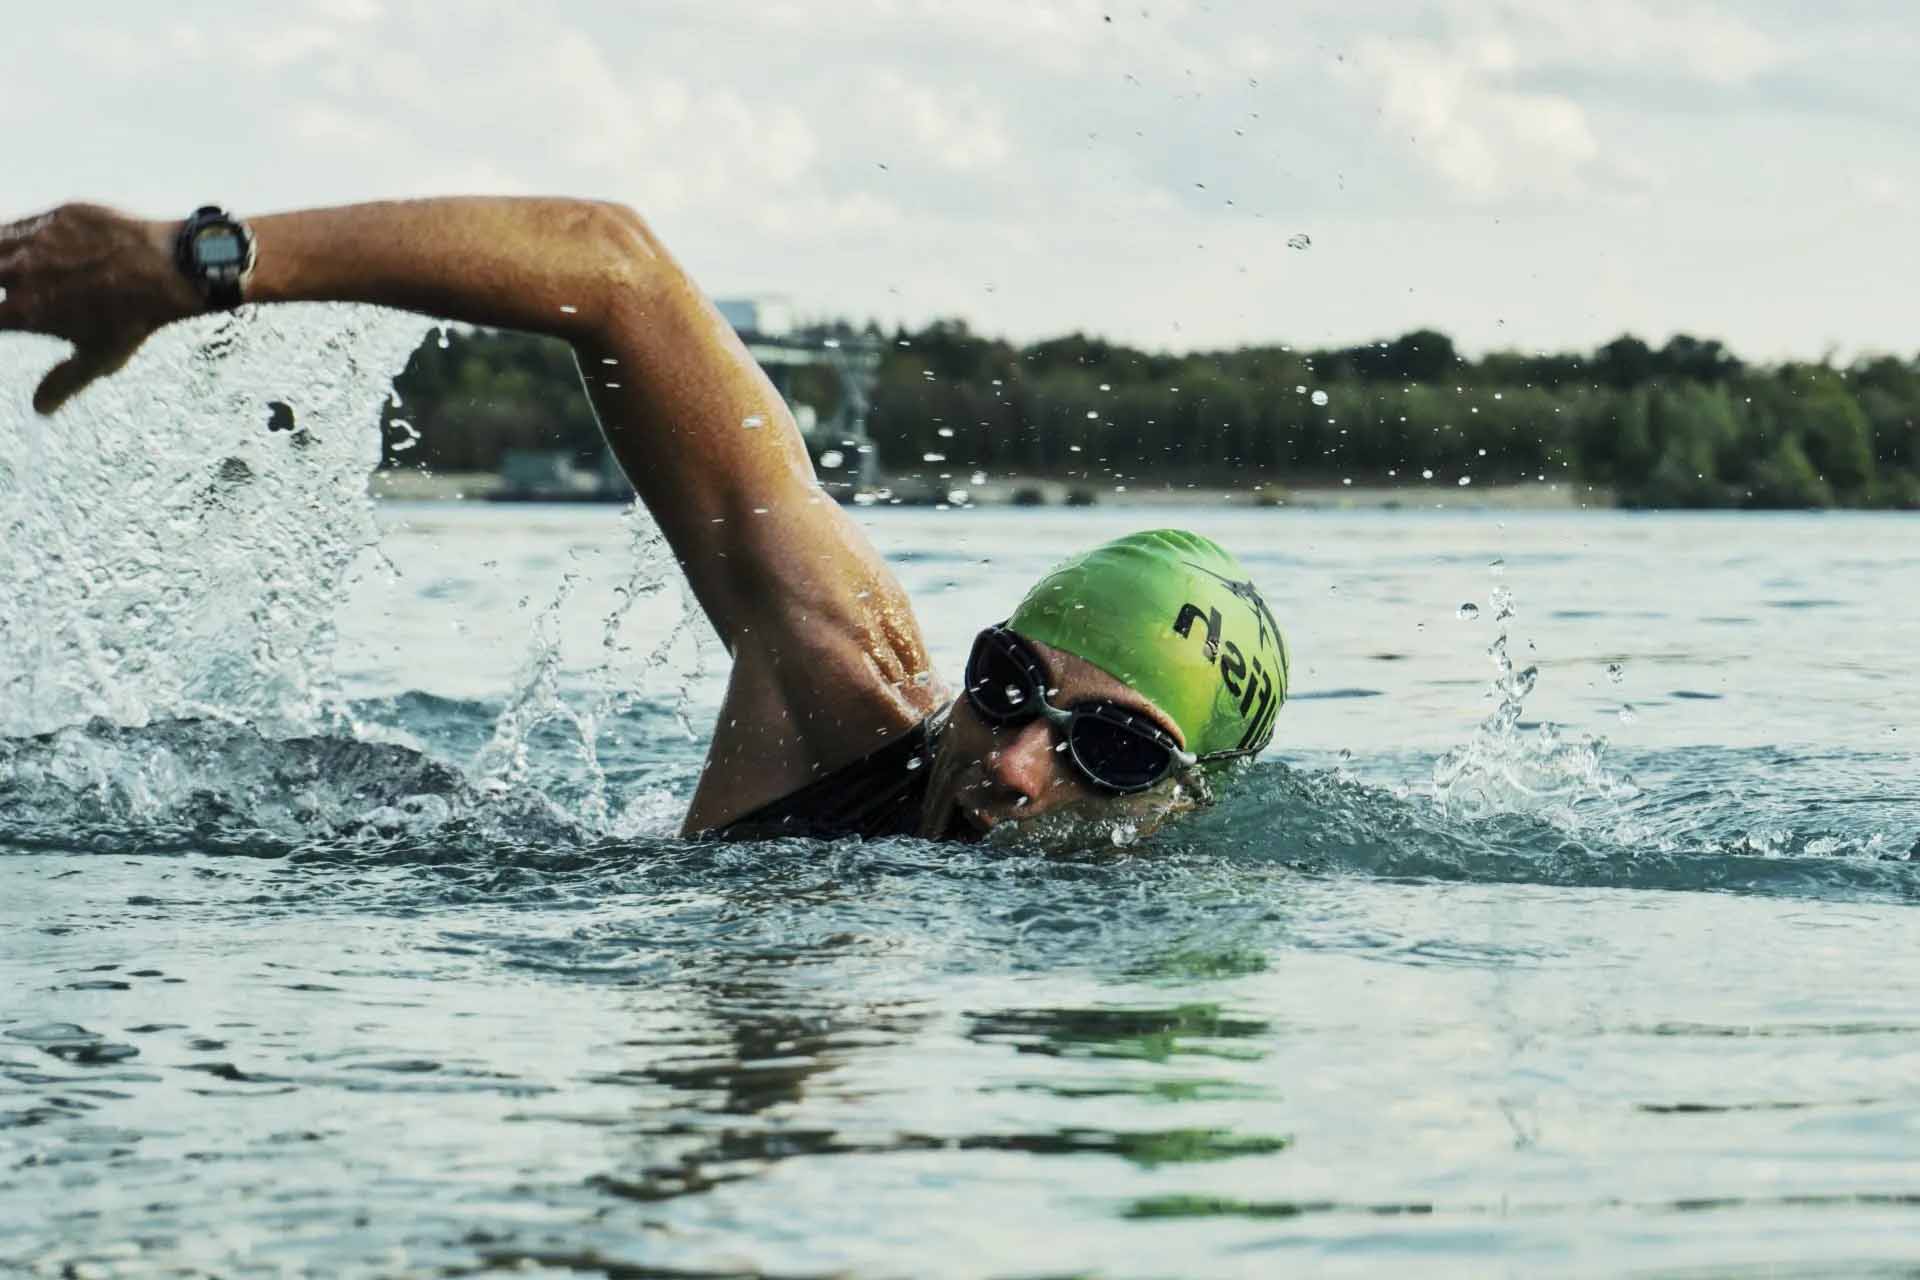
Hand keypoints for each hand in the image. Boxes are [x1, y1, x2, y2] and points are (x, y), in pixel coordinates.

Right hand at [0, 203, 200, 413]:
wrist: (169, 270)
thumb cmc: (134, 319)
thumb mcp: (99, 358)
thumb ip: (63, 382)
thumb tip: (39, 408)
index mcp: (24, 311)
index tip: (4, 321)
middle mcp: (20, 272)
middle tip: (12, 298)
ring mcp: (35, 239)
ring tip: (10, 271)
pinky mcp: (55, 215)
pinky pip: (21, 223)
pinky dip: (15, 234)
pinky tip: (25, 246)